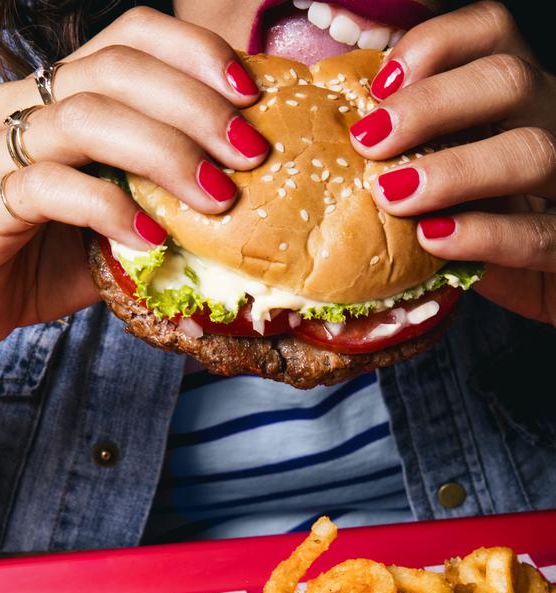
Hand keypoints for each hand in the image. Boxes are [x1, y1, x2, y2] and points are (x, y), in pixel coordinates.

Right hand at [0, 6, 267, 379]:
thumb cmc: (34, 262)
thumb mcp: (111, 228)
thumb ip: (158, 207)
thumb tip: (240, 216)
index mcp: (55, 98)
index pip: (128, 38)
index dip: (193, 53)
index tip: (249, 94)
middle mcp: (22, 108)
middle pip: (116, 69)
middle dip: (196, 106)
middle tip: (249, 153)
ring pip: (86, 118)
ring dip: (164, 153)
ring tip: (215, 197)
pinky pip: (49, 187)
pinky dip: (108, 208)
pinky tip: (149, 237)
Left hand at [349, 0, 555, 326]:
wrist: (545, 283)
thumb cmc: (485, 226)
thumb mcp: (450, 178)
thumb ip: (416, 153)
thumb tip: (336, 147)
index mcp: (517, 98)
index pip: (493, 32)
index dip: (437, 44)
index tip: (381, 84)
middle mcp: (551, 123)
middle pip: (508, 80)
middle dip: (431, 105)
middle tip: (370, 141)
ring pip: (531, 152)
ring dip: (453, 170)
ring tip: (394, 194)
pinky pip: (538, 234)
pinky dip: (483, 234)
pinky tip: (433, 239)